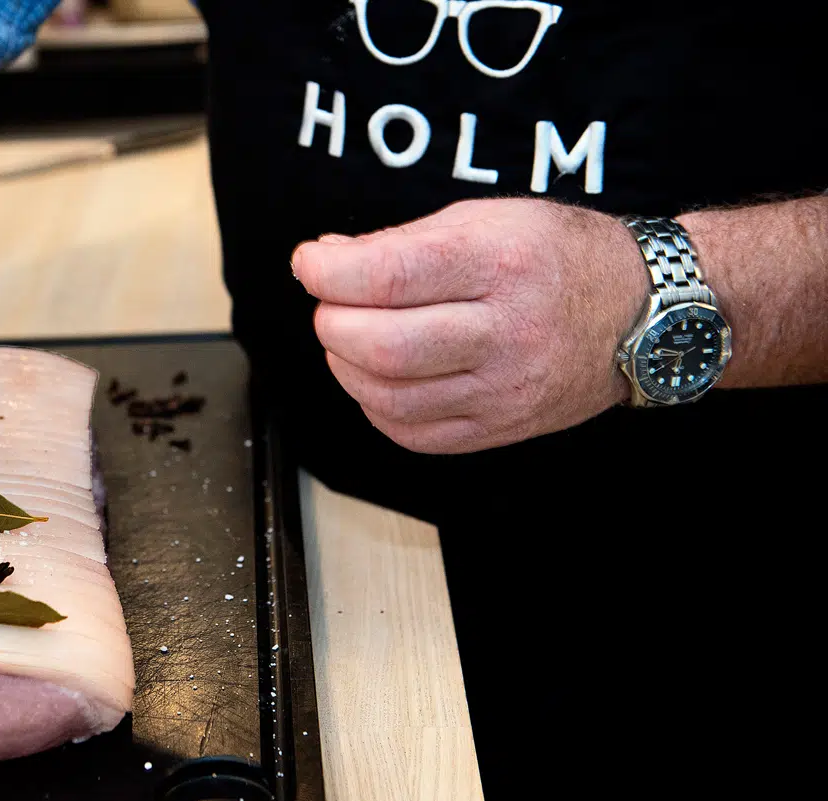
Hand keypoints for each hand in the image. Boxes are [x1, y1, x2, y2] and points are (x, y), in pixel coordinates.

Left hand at [292, 198, 647, 453]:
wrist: (640, 313)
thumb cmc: (556, 255)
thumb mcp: (485, 219)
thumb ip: (400, 241)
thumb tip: (324, 259)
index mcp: (500, 264)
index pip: (390, 275)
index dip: (329, 272)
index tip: (309, 263)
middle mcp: (507, 332)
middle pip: (383, 346)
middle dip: (332, 323)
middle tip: (331, 303)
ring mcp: (505, 389)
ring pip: (389, 396)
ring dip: (346, 365)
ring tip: (352, 337)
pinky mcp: (499, 428)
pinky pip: (411, 432)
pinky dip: (375, 404)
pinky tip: (380, 375)